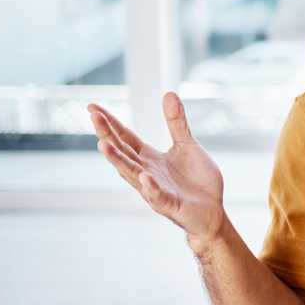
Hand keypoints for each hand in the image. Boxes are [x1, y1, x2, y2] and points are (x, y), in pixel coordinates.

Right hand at [88, 92, 225, 245]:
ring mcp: (156, 190)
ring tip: (103, 145)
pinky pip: (157, 196)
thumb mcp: (187, 145)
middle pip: (123, 152)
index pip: (125, 138)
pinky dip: (150, 187)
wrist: (213, 212)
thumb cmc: (197, 180)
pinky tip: (144, 176)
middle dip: (107, 135)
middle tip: (93, 116)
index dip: (110, 123)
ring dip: (118, 160)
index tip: (92, 106)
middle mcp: (146, 173)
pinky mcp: (171, 205)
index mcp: (150, 158)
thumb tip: (168, 92)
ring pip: (132, 174)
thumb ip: (176, 123)